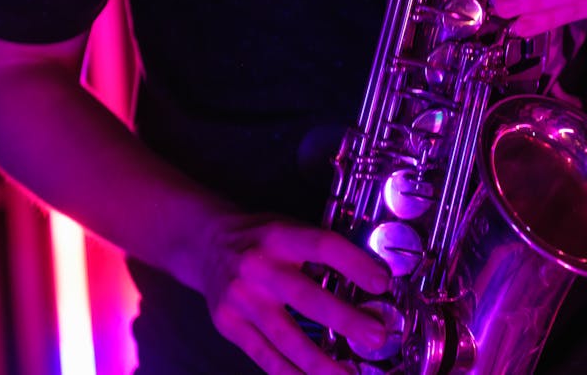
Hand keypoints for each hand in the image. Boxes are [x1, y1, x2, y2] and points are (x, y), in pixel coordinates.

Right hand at [199, 215, 389, 373]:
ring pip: (285, 337)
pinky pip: (263, 355)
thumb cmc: (258, 237)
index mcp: (279, 236)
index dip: (354, 264)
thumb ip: (320, 249)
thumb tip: (370, 276)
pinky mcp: (229, 324)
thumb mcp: (288, 227)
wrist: (203, 243)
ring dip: (320, 362)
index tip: (382, 282)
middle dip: (345, 320)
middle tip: (375, 336)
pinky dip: (289, 373)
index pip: (322, 246)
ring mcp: (240, 299)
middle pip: (306, 297)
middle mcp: (258, 267)